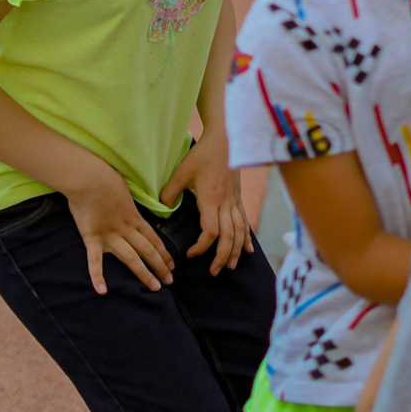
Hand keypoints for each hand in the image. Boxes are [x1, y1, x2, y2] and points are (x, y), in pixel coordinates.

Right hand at [63, 164, 175, 293]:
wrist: (88, 178)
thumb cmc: (105, 180)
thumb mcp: (124, 193)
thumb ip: (128, 206)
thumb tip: (129, 207)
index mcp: (134, 218)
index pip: (154, 239)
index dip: (164, 253)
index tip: (172, 266)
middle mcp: (126, 229)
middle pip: (148, 251)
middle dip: (160, 266)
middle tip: (170, 281)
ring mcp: (109, 235)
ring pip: (131, 258)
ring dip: (144, 274)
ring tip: (155, 288)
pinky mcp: (91, 237)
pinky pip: (94, 260)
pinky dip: (97, 276)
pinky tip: (102, 291)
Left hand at [162, 138, 255, 275]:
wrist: (226, 140)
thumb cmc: (202, 155)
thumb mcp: (181, 172)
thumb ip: (169, 193)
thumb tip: (162, 210)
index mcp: (210, 200)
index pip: (210, 232)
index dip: (202, 247)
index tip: (190, 254)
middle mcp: (226, 204)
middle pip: (228, 238)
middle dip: (222, 257)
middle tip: (214, 272)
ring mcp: (235, 202)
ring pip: (239, 233)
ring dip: (236, 251)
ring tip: (231, 266)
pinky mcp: (239, 199)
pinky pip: (245, 222)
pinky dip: (247, 238)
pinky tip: (248, 250)